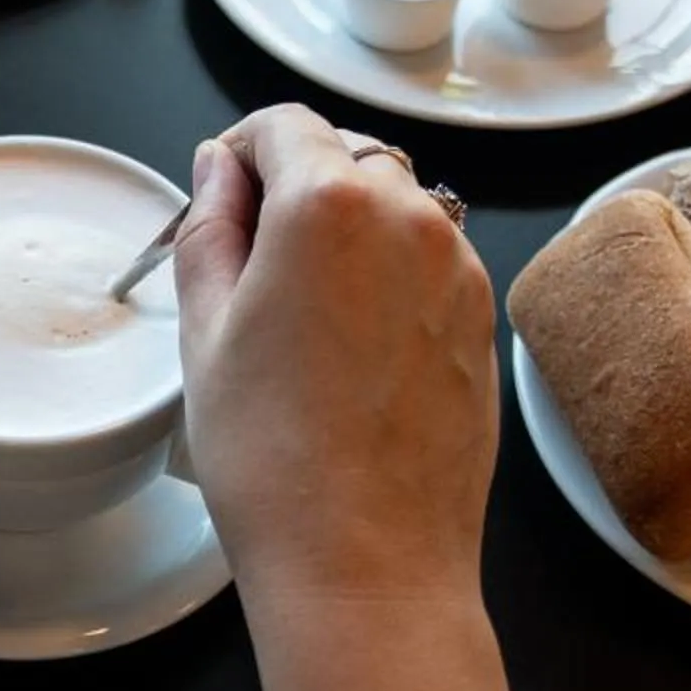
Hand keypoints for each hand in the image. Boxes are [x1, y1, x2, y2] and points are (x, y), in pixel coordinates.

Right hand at [173, 105, 496, 620]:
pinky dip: (390, 273)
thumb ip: (210, 227)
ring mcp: (460, 268)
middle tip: (250, 262)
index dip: (240, 150)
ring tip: (303, 314)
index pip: (284, 124)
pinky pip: (431, 259)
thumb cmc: (273, 460)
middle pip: (346, 155)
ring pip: (396, 206)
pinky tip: (352, 347)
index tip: (219, 194)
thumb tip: (217, 168)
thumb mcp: (206, 332)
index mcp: (329, 206)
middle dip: (296, 184)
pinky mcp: (485, 319)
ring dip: (349, 228)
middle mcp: (410, 218)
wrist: (369, 565)